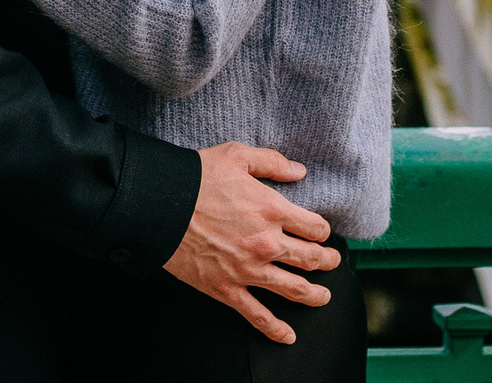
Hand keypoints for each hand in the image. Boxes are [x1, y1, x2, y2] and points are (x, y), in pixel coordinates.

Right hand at [162, 143, 339, 343]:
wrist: (160, 205)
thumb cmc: (197, 177)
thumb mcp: (237, 156)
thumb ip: (272, 162)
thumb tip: (300, 170)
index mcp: (271, 209)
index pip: (314, 227)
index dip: (322, 231)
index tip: (321, 233)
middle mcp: (266, 243)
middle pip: (310, 259)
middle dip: (327, 262)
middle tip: (332, 263)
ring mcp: (248, 269)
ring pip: (293, 289)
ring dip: (314, 295)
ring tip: (323, 296)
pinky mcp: (227, 288)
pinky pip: (257, 314)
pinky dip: (275, 329)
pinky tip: (288, 335)